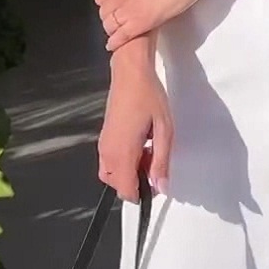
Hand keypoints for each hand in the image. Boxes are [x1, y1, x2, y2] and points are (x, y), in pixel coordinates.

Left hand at [94, 0, 216, 50]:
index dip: (107, 6)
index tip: (112, 9)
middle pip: (105, 14)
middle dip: (110, 19)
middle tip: (118, 22)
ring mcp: (128, 8)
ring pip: (111, 26)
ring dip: (114, 31)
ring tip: (120, 34)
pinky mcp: (140, 21)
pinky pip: (121, 36)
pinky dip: (117, 42)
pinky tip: (115, 45)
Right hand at [98, 68, 172, 199]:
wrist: (131, 73)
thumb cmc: (148, 97)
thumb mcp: (164, 131)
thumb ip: (161, 162)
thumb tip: (161, 187)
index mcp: (123, 153)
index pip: (126, 191)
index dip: (142, 195)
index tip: (156, 183)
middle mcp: (108, 152)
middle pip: (117, 186)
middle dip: (136, 182)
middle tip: (153, 163)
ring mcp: (103, 144)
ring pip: (112, 174)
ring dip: (130, 171)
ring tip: (148, 151)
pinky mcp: (104, 137)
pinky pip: (110, 161)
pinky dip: (123, 161)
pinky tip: (140, 143)